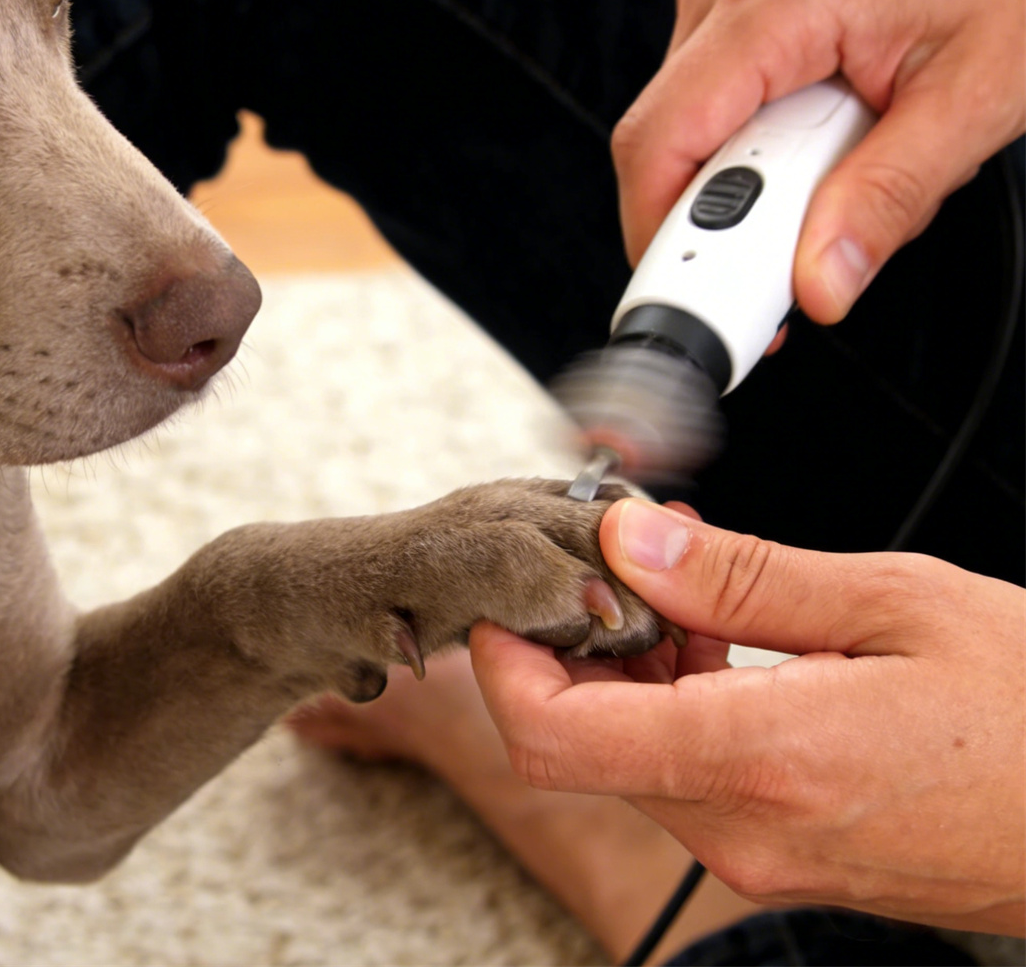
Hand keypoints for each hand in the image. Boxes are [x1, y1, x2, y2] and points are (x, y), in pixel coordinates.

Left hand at [470, 498, 1025, 934]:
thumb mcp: (896, 604)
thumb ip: (743, 579)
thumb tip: (631, 540)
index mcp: (762, 760)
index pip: (550, 735)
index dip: (504, 660)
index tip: (517, 592)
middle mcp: (746, 830)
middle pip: (580, 745)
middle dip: (575, 646)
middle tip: (620, 560)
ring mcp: (765, 857)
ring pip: (631, 762)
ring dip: (631, 676)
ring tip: (691, 592)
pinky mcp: (788, 861)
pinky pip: (690, 784)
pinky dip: (678, 712)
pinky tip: (726, 649)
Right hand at [613, 0, 1025, 323]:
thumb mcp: (977, 98)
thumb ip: (890, 198)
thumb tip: (821, 284)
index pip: (661, 142)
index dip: (667, 236)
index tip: (709, 306)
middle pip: (669, 141)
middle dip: (732, 212)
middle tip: (803, 250)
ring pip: (689, 124)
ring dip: (755, 172)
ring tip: (844, 154)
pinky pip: (714, 94)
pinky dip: (760, 136)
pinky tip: (827, 125)